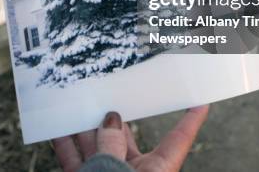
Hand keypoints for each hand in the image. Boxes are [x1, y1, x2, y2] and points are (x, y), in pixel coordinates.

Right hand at [53, 106, 208, 171]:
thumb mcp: (117, 171)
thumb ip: (112, 144)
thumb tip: (110, 120)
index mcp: (157, 171)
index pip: (177, 141)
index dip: (189, 120)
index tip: (200, 102)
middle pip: (126, 139)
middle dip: (114, 119)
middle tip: (107, 94)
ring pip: (97, 147)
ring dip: (85, 128)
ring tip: (77, 105)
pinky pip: (75, 161)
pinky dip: (66, 146)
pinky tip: (58, 130)